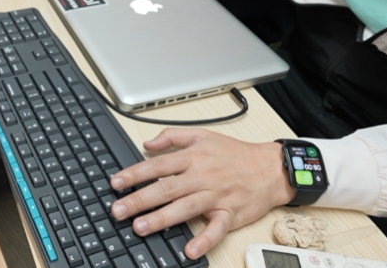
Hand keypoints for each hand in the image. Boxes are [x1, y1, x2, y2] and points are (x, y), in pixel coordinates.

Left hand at [109, 129, 294, 259]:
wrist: (270, 168)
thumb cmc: (236, 153)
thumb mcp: (204, 135)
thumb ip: (173, 137)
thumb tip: (147, 143)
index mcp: (194, 157)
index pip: (157, 165)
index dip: (134, 174)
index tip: (116, 183)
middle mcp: (202, 176)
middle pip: (166, 188)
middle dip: (139, 199)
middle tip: (118, 210)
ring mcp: (216, 196)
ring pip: (184, 208)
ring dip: (161, 219)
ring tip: (140, 227)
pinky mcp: (230, 213)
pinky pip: (216, 229)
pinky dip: (204, 240)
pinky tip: (189, 249)